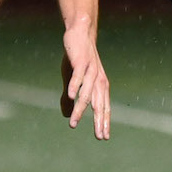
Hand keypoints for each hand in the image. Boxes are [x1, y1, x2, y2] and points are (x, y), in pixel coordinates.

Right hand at [61, 14, 109, 139]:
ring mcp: (91, 71)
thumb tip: (67, 114)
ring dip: (80, 110)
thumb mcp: (73, 80)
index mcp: (101, 86)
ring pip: (86, 94)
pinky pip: (78, 77)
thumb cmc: (78, 60)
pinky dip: (74, 87)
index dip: (104, 122)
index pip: (104, 107)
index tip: (104, 137)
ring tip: (74, 123)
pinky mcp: (81, 62)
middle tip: (98, 136)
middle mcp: (99, 81)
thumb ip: (70, 98)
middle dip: (98, 122)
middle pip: (99, 105)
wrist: (81, 34)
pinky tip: (71, 98)